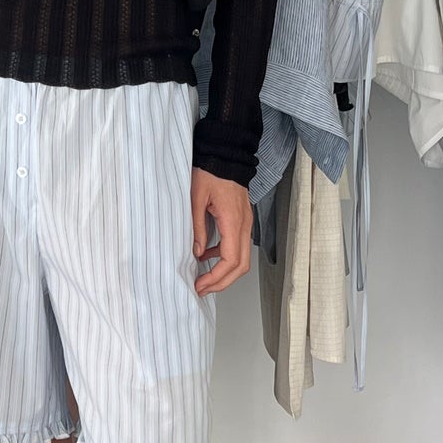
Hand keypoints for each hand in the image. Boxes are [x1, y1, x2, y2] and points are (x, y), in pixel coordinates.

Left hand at [191, 167, 251, 294]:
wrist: (225, 154)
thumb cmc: (211, 170)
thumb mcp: (196, 198)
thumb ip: (197, 227)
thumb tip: (198, 253)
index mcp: (233, 221)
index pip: (231, 260)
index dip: (216, 278)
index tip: (200, 285)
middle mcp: (244, 225)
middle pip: (241, 266)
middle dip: (222, 282)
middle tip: (202, 289)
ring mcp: (246, 223)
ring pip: (242, 258)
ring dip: (225, 272)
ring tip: (204, 278)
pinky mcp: (242, 220)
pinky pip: (238, 246)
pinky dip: (225, 257)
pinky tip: (208, 255)